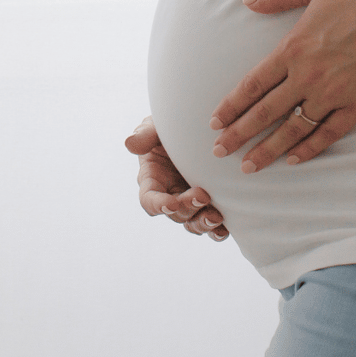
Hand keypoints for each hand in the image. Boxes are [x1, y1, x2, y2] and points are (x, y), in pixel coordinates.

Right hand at [124, 116, 227, 239]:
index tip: (171, 203)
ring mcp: (189, 203)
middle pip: (174, 213)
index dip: (158, 205)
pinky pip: (211, 225)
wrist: (198, 128)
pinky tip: (225, 228)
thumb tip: (130, 144)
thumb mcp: (157, 127)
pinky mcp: (208, 205)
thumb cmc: (171, 126)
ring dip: (203, 223)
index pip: (149, 200)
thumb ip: (145, 134)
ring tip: (216, 216)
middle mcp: (169, 195)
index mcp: (152, 179)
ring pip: (192, 223)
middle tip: (202, 195)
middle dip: (187, 207)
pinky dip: (217, 230)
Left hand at [208, 0, 355, 173]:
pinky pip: (329, 133)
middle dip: (239, 135)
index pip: (253, 85)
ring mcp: (334, 94)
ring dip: (268, 149)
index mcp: (294, 48)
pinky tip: (295, 159)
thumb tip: (248, 0)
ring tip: (250, 166)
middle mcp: (309, 76)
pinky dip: (310, 149)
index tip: (215, 122)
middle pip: (265, 112)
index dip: (232, 105)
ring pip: (293, 129)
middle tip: (218, 152)